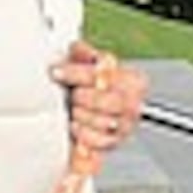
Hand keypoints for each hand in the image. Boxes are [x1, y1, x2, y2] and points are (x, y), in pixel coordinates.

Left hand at [52, 41, 144, 157]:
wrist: (93, 110)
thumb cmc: (93, 86)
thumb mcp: (88, 63)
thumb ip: (84, 52)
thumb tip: (78, 49)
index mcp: (133, 80)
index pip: (106, 74)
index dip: (78, 73)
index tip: (58, 72)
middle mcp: (133, 104)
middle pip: (105, 101)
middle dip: (81, 97)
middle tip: (72, 94)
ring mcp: (126, 126)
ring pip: (100, 122)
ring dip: (80, 115)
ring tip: (76, 109)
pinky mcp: (114, 143)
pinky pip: (95, 141)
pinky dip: (82, 132)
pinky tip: (78, 124)